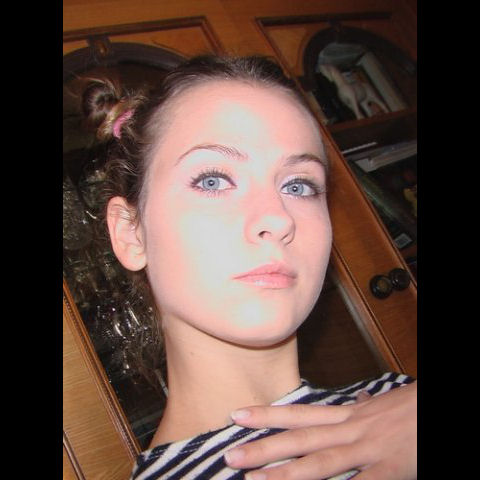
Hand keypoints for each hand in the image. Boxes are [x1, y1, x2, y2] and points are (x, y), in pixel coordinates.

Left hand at [224, 381, 415, 479]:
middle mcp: (351, 430)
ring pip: (321, 463)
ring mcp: (368, 451)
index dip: (267, 415)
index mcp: (347, 415)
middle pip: (300, 438)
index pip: (299, 413)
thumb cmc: (412, 409)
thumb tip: (355, 400)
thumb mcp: (383, 405)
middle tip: (230, 456)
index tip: (237, 415)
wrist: (436, 409)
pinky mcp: (389, 470)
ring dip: (286, 473)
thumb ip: (363, 407)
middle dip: (264, 448)